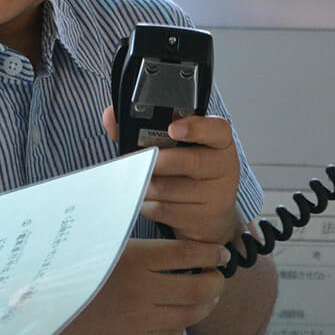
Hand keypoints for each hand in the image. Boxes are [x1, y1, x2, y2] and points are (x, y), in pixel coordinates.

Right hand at [48, 238, 226, 334]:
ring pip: (191, 313)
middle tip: (218, 275)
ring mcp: (141, 319)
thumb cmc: (72, 271)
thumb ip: (135, 243)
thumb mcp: (102, 247)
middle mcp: (143, 290)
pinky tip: (181, 313)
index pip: (187, 255)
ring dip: (206, 303)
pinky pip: (172, 333)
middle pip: (199, 287)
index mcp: (136, 260)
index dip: (210, 254)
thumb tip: (166, 230)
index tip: (220, 253)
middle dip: (216, 281)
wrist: (46, 314)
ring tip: (208, 295)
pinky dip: (183, 322)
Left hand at [102, 107, 242, 246]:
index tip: (172, 128)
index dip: (196, 128)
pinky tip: (149, 200)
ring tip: (138, 181)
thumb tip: (110, 115)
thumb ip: (144, 129)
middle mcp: (224, 166)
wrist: (211, 216)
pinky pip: (165, 210)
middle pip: (189, 161)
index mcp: (219, 142)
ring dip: (146, 185)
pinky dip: (149, 205)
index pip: (217, 129)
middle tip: (138, 160)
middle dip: (157, 162)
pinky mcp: (203, 219)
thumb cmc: (188, 173)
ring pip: (170, 189)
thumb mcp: (177, 148)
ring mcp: (217, 195)